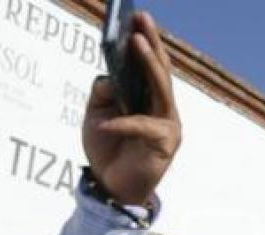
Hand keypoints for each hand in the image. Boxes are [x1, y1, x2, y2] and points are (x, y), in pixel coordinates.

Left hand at [83, 11, 180, 204]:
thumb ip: (103, 94)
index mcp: (150, 101)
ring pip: (161, 90)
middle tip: (141, 19)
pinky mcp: (164, 146)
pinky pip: (142, 127)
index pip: (151, 66)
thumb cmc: (108, 150)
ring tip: (135, 43)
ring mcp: (168, 127)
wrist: (112, 188)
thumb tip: (109, 77)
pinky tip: (103, 124)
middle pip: (161, 72)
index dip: (146, 41)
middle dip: (151, 43)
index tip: (138, 16)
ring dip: (149, 65)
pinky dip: (121, 124)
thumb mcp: (97, 115)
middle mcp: (164, 110)